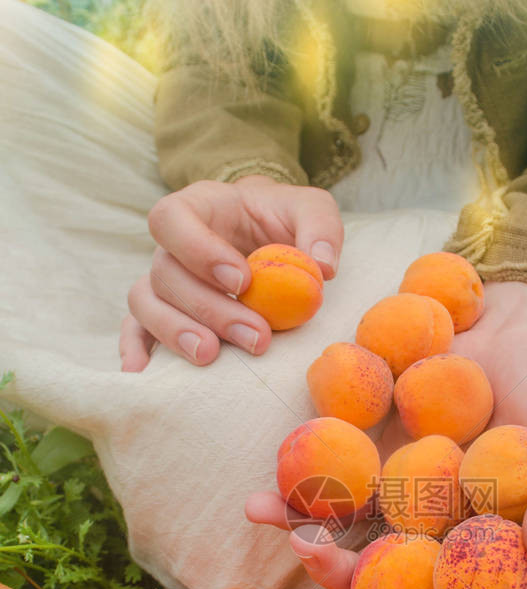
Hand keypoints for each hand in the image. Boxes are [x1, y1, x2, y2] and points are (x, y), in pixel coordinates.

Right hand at [119, 176, 343, 370]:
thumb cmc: (284, 219)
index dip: (198, 251)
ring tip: (211, 355)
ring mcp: (163, 279)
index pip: (172, 219)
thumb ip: (320, 228)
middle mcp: (172, 244)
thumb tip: (321, 268)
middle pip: (165, 272)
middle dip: (210, 309)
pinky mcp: (165, 310)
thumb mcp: (311, 208)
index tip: (243, 281)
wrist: (270, 234)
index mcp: (200, 206)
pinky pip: (134, 328)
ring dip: (176, 332)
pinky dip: (136, 349)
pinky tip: (144, 373)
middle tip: (257, 337)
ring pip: (145, 303)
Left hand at [246, 281, 526, 588]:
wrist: (515, 323)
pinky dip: (294, 505)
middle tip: (324, 580)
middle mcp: (448, 547)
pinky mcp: (371, 473)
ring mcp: (405, 514)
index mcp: (501, 558)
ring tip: (288, 532)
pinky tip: (261, 503)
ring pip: (355, 559)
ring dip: (314, 559)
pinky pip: (331, 501)